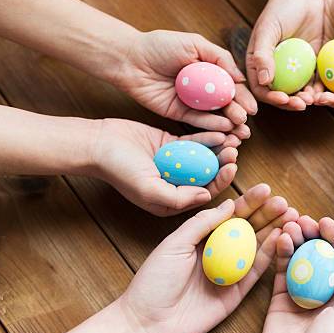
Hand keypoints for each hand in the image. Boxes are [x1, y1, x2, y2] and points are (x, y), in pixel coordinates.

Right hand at [90, 118, 239, 215]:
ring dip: (219, 150)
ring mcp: (176, 164)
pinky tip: (220, 132)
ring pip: (204, 157)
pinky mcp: (172, 145)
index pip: (204, 193)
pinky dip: (207, 138)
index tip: (232, 168)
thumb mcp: (149, 190)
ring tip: (233, 139)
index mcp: (173, 201)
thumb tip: (207, 197)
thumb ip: (178, 197)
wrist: (99, 144)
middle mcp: (177, 184)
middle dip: (223, 164)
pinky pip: (195, 142)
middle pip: (208, 175)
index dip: (221, 181)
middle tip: (234, 152)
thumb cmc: (120, 170)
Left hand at [113, 30, 256, 137]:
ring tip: (240, 129)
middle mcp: (204, 88)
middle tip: (247, 121)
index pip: (232, 86)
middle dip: (239, 113)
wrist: (130, 59)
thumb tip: (241, 78)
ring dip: (229, 123)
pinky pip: (198, 122)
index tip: (254, 108)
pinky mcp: (179, 114)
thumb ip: (220, 58)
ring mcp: (192, 102)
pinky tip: (224, 128)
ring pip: (215, 115)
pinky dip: (211, 125)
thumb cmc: (160, 45)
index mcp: (210, 70)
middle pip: (226, 103)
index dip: (243, 97)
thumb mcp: (194, 43)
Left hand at [116, 184, 298, 332]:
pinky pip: (257, 271)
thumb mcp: (175, 244)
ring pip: (257, 247)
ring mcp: (230, 271)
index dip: (249, 202)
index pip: (231, 215)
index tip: (266, 189)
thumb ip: (202, 223)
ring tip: (290, 217)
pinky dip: (270, 255)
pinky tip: (280, 239)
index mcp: (203, 237)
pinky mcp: (237, 292)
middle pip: (248, 228)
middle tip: (283, 202)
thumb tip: (229, 204)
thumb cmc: (154, 280)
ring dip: (274, 231)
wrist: (147, 323)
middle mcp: (219, 251)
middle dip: (267, 214)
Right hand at [247, 0, 323, 110]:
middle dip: (289, 103)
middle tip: (301, 105)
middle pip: (279, 95)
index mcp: (258, 64)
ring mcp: (292, 70)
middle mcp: (274, 71)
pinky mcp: (310, 67)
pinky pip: (312, 82)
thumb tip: (264, 81)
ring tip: (313, 100)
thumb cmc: (279, 10)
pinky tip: (323, 92)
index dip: (271, 98)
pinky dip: (317, 90)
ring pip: (297, 92)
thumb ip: (262, 55)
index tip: (283, 99)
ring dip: (304, 99)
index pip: (261, 89)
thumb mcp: (268, 30)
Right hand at [260, 216, 333, 332]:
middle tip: (303, 219)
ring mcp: (300, 295)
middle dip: (312, 234)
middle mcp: (323, 294)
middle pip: (318, 255)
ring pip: (298, 258)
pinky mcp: (279, 299)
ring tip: (291, 224)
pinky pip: (280, 271)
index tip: (325, 221)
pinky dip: (280, 252)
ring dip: (295, 239)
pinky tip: (281, 238)